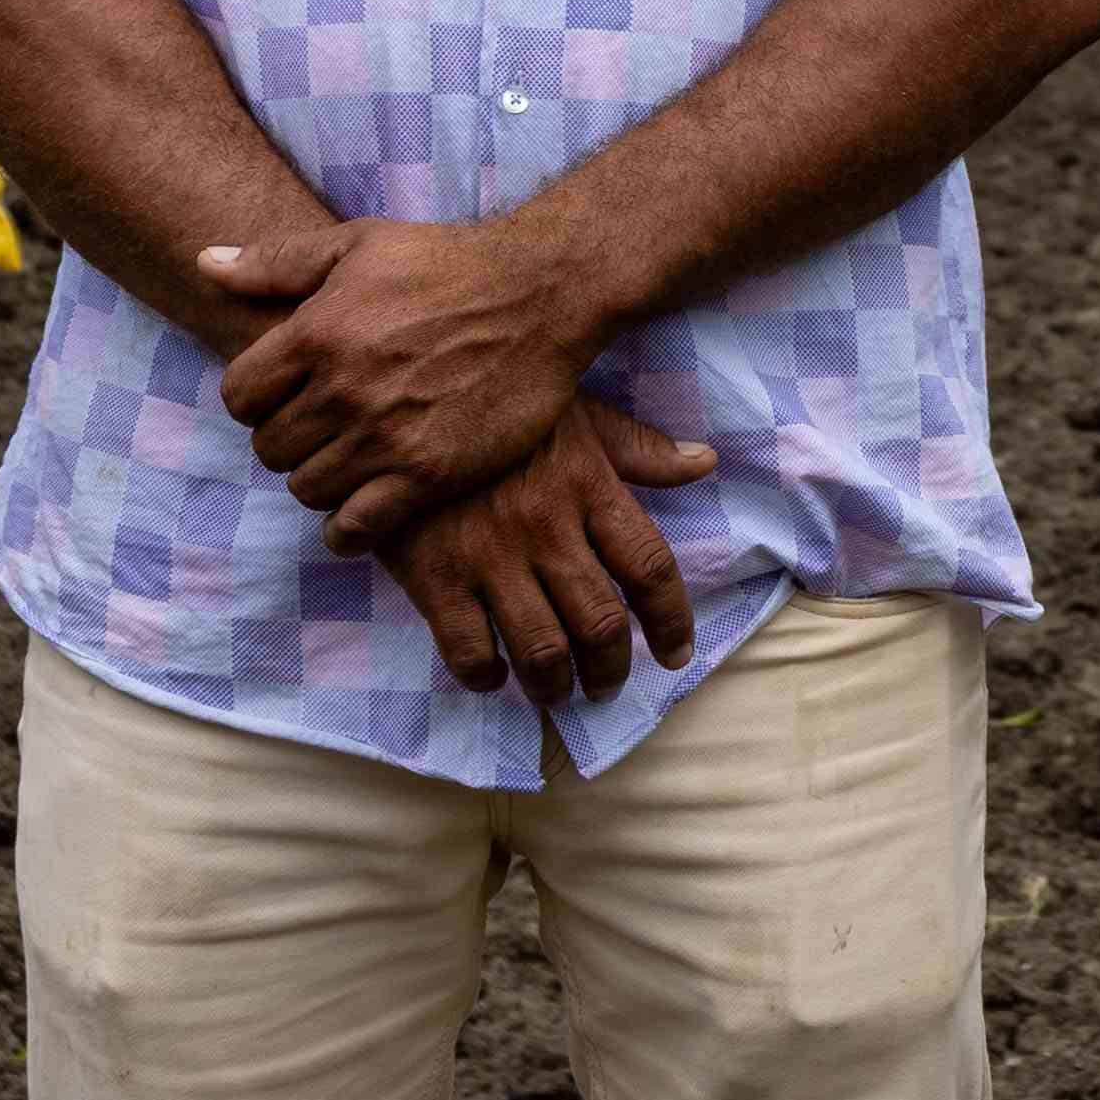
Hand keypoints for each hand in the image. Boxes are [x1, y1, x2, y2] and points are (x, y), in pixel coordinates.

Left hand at [204, 213, 603, 519]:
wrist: (542, 293)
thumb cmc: (448, 261)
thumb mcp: (358, 243)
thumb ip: (276, 260)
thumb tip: (204, 262)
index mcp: (316, 331)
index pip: (238, 396)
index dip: (255, 400)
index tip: (285, 397)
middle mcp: (343, 388)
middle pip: (269, 447)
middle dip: (287, 440)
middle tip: (322, 429)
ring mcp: (385, 436)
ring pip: (307, 488)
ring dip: (320, 479)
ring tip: (348, 460)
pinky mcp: (428, 473)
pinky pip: (355, 527)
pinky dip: (346, 530)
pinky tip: (360, 511)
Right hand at [375, 400, 724, 700]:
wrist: (395, 408)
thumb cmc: (495, 410)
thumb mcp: (576, 413)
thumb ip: (639, 447)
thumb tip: (704, 462)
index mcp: (588, 485)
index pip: (649, 569)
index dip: (672, 622)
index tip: (676, 654)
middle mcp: (546, 526)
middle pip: (601, 624)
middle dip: (611, 669)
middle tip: (606, 684)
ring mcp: (488, 555)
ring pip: (543, 650)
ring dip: (555, 686)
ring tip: (556, 691)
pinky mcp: (434, 575)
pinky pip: (469, 651)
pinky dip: (486, 676)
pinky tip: (492, 672)